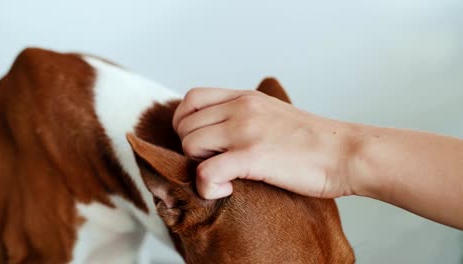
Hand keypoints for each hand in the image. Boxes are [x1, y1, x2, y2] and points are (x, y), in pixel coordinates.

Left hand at [173, 88, 355, 198]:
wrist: (345, 153)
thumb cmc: (313, 140)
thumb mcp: (273, 112)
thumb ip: (245, 114)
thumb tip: (221, 130)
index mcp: (245, 97)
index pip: (192, 98)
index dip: (185, 122)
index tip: (198, 141)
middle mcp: (241, 108)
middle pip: (185, 123)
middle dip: (190, 148)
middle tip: (213, 163)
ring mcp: (245, 130)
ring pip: (190, 144)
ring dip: (197, 165)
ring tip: (222, 176)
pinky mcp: (252, 156)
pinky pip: (206, 171)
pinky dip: (207, 185)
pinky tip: (225, 189)